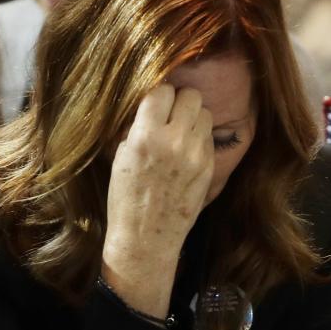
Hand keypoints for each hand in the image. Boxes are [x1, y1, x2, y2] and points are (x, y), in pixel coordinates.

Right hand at [101, 85, 214, 315]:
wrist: (146, 238)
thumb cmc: (126, 198)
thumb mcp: (121, 156)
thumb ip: (138, 127)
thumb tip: (152, 105)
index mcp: (146, 136)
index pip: (162, 91)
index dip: (158, 96)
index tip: (155, 106)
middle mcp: (174, 141)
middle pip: (191, 96)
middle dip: (180, 102)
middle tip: (171, 115)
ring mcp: (195, 155)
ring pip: (206, 113)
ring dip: (194, 118)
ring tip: (181, 132)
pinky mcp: (208, 167)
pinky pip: (210, 137)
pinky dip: (200, 138)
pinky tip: (187, 152)